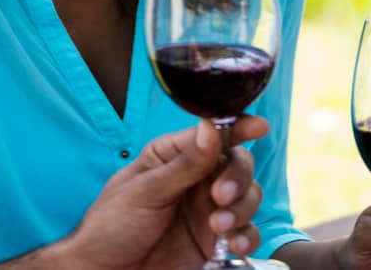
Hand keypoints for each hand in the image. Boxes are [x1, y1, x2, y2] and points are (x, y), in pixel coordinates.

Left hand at [56, 116, 267, 269]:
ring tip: (219, 226)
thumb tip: (213, 127)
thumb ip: (184, 164)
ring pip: (249, 196)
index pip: (213, 134)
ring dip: (242, 208)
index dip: (239, 127)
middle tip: (221, 195)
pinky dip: (248, 236)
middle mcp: (198, 179)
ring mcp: (209, 210)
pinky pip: (247, 233)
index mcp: (175, 156)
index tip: (259, 127)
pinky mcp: (216, 242)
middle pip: (239, 163)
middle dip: (238, 177)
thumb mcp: (144, 191)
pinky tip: (234, 245)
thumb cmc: (111, 226)